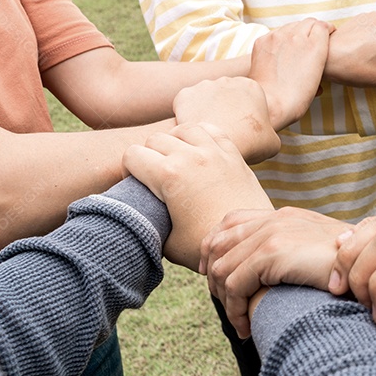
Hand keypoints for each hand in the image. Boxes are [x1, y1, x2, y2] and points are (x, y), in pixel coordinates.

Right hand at [123, 123, 272, 271]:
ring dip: (174, 141)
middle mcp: (191, 157)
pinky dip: (200, 135)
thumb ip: (148, 223)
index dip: (128, 170)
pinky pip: (210, 129)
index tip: (136, 186)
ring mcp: (214, 152)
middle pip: (155, 140)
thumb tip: (137, 217)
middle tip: (154, 177)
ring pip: (182, 129)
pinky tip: (198, 150)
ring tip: (174, 160)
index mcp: (169, 175)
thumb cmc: (205, 246)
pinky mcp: (233, 154)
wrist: (247, 243)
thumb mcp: (167, 242)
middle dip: (148, 156)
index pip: (132, 155)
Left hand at [172, 77, 280, 162]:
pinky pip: (185, 106)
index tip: (241, 131)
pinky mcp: (185, 94)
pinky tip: (196, 131)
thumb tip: (265, 134)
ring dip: (204, 112)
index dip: (243, 116)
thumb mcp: (272, 142)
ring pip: (203, 99)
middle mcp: (227, 80)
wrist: (220, 148)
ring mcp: (204, 85)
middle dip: (223, 110)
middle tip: (223, 132)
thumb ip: (270, 132)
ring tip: (208, 134)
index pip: (246, 98)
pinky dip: (188, 117)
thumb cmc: (250, 145)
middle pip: (224, 96)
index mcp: (251, 86)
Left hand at [200, 207, 348, 337]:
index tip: (215, 279)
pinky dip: (235, 311)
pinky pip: (235, 285)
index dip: (215, 249)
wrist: (373, 268)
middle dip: (215, 280)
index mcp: (285, 216)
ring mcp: (273, 233)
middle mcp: (275, 219)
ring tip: (241, 323)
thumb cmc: (353, 271)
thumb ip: (294, 254)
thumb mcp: (319, 254)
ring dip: (226, 302)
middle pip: (218, 243)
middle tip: (229, 309)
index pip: (231, 221)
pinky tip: (246, 327)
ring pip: (223, 269)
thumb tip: (271, 275)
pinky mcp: (273, 252)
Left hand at [248, 19, 331, 129]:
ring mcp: (277, 37)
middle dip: (312, 30)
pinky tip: (282, 52)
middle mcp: (296, 36)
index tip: (328, 35)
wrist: (269, 102)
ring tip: (297, 47)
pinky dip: (280, 39)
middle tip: (314, 41)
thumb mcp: (318, 78)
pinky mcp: (262, 41)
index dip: (327, 30)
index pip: (323, 26)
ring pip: (291, 26)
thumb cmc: (296, 96)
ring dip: (296, 33)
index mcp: (314, 45)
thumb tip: (318, 52)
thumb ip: (320, 57)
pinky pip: (275, 34)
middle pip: (308, 22)